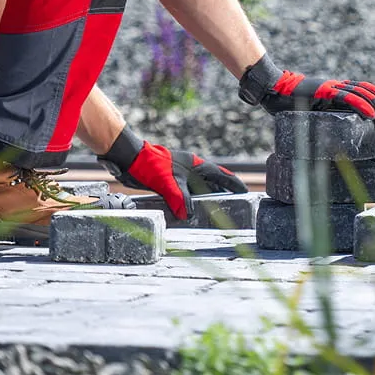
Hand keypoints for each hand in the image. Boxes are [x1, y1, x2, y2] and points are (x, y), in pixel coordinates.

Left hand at [98, 128, 246, 220]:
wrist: (130, 159)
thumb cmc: (150, 165)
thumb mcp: (168, 182)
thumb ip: (180, 198)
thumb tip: (188, 215)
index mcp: (196, 165)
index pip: (221, 175)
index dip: (233, 184)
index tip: (245, 192)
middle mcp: (190, 170)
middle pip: (212, 184)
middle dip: (222, 195)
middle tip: (233, 208)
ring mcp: (180, 176)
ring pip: (198, 190)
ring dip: (205, 201)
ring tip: (215, 214)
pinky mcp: (170, 183)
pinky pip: (185, 195)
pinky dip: (190, 204)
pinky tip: (189, 214)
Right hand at [238, 52, 374, 127]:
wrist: (272, 91)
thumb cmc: (289, 104)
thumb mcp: (315, 111)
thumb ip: (328, 115)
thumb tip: (339, 134)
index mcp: (337, 90)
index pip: (366, 90)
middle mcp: (337, 85)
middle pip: (369, 90)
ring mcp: (330, 87)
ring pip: (361, 93)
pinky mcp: (323, 90)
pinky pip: (346, 97)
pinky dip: (360, 105)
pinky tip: (370, 114)